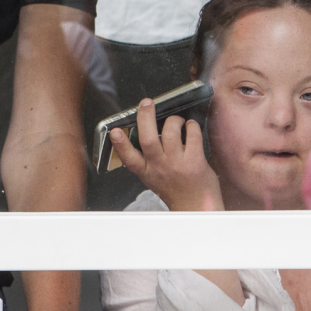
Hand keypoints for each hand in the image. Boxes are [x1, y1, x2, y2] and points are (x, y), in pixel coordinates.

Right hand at [109, 98, 223, 211]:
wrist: (195, 207)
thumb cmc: (176, 190)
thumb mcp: (154, 178)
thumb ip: (148, 160)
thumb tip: (146, 132)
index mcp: (147, 172)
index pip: (129, 158)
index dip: (120, 144)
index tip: (114, 131)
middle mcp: (160, 167)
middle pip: (148, 139)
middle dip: (145, 117)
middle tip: (146, 103)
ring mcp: (177, 164)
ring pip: (170, 132)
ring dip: (173, 120)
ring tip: (176, 120)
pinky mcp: (195, 162)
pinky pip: (192, 135)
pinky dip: (192, 126)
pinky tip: (191, 127)